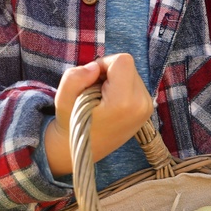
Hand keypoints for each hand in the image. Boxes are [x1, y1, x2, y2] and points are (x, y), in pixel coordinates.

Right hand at [43, 55, 154, 176]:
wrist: (83, 149)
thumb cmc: (72, 123)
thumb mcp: (63, 98)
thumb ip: (75, 77)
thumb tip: (95, 67)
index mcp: (124, 102)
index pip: (122, 61)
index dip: (103, 64)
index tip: (91, 81)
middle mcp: (142, 104)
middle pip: (128, 66)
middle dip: (109, 72)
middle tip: (94, 91)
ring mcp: (147, 108)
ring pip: (132, 73)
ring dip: (114, 79)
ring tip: (101, 98)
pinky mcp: (147, 109)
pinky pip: (134, 83)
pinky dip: (120, 86)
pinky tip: (109, 102)